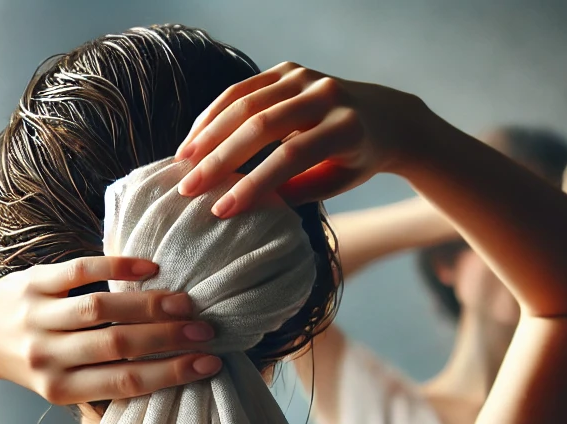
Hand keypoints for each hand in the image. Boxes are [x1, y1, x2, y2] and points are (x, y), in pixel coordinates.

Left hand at [0, 256, 220, 403]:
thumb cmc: (34, 362)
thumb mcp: (62, 383)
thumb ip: (104, 378)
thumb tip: (170, 368)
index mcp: (60, 389)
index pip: (124, 383)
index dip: (170, 374)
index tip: (209, 365)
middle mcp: (47, 357)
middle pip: (117, 347)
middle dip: (168, 339)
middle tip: (206, 331)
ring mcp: (37, 317)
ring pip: (101, 309)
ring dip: (148, 305)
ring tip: (185, 303)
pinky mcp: (32, 283)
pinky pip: (79, 271)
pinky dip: (116, 267)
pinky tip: (149, 268)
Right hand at [174, 63, 427, 216]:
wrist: (385, 116)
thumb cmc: (357, 160)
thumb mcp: (336, 183)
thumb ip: (297, 191)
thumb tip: (249, 205)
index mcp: (345, 127)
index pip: (291, 156)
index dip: (254, 184)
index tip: (222, 211)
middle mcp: (325, 94)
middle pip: (262, 125)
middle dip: (221, 159)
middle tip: (189, 190)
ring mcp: (304, 76)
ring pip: (246, 102)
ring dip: (208, 134)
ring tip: (181, 165)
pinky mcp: (288, 69)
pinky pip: (243, 89)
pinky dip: (215, 114)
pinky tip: (193, 140)